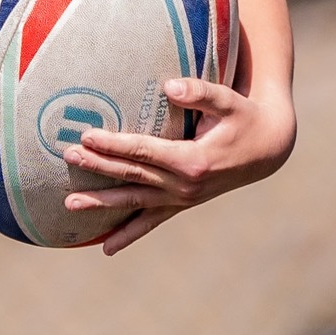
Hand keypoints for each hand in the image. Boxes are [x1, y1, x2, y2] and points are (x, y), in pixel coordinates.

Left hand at [63, 74, 295, 255]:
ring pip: (135, 201)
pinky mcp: (182, 204)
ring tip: (69, 203)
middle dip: (98, 166)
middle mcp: (184, 185)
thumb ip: (201, 92)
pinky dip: (129, 234)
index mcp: (193, 160)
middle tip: (67, 156)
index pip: (144, 151)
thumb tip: (169, 86)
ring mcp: (182, 199)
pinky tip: (106, 248)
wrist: (268, 149)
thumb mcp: (229, 101)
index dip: (114, 144)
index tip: (86, 136)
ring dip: (101, 202)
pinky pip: (151, 222)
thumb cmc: (245, 118)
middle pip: (132, 174)